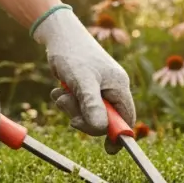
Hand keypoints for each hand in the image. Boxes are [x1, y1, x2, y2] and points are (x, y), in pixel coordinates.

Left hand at [31, 5, 135, 153]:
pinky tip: (59, 91)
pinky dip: (68, 101)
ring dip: (72, 108)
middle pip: (106, 118)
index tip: (108, 150)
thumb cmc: (72, 52)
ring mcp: (100, 87)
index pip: (126, 118)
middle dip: (85, 118)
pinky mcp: (86, 85)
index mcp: (119, 86)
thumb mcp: (81, 81)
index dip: (119, 135)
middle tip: (69, 110)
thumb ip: (92, 105)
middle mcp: (112, 87)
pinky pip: (80, 104)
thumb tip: (102, 129)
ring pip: (89, 112)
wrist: (57, 32)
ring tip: (61, 94)